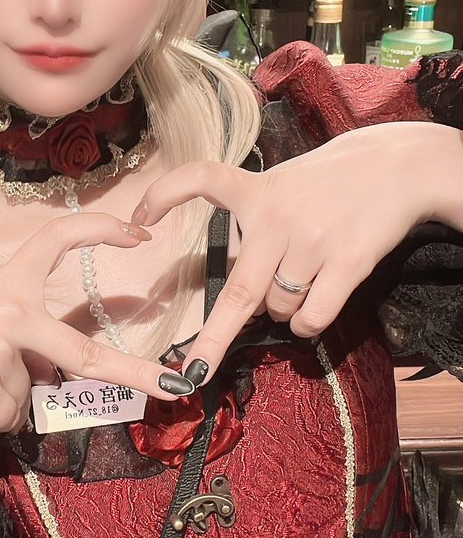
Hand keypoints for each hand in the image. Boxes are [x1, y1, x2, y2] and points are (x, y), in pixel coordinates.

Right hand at [0, 212, 195, 429]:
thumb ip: (21, 336)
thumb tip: (50, 377)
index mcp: (8, 285)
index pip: (57, 239)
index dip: (99, 229)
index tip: (139, 233)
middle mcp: (8, 312)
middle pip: (81, 354)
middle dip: (133, 374)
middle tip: (172, 387)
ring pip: (30, 396)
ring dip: (9, 399)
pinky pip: (9, 417)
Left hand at [130, 121, 456, 382]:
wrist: (398, 167)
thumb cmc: (331, 181)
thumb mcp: (283, 183)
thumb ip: (256, 225)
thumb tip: (243, 300)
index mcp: (256, 189)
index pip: (200, 179)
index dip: (164, 196)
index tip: (139, 220)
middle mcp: (278, 216)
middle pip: (239, 293)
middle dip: (213, 340)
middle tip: (194, 371)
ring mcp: (312, 241)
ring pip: (279, 308)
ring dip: (283, 313)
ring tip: (305, 278)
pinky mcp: (348, 262)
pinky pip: (312, 317)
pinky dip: (307, 325)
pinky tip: (316, 307)